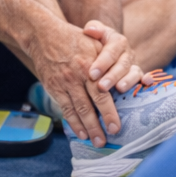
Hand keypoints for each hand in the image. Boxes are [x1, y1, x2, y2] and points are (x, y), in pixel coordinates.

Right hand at [24, 20, 121, 146]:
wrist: (44, 35)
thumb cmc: (76, 39)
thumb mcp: (96, 44)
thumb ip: (111, 61)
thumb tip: (131, 76)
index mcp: (91, 66)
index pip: (103, 94)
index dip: (109, 112)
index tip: (116, 126)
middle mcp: (77, 77)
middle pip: (91, 106)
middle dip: (100, 125)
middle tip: (107, 140)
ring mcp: (64, 84)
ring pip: (78, 110)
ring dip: (87, 128)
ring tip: (96, 141)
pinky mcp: (54, 88)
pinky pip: (65, 109)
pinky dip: (73, 122)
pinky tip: (80, 133)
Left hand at [81, 20, 143, 93]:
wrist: (106, 50)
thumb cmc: (96, 42)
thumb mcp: (95, 32)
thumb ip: (93, 28)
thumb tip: (90, 30)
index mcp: (118, 41)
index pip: (112, 50)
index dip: (103, 62)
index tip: (92, 74)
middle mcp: (128, 53)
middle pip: (123, 64)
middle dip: (112, 76)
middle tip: (101, 86)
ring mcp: (134, 65)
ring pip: (134, 72)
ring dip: (128, 81)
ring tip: (119, 89)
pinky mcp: (138, 77)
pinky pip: (145, 78)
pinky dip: (148, 80)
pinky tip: (146, 83)